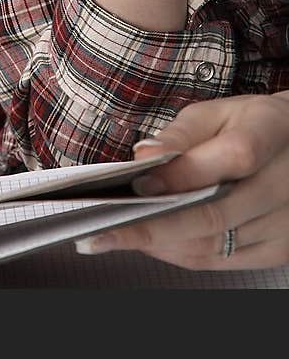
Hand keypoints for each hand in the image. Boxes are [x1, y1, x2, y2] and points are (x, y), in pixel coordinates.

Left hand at [78, 92, 288, 270]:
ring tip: (116, 237)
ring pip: (215, 244)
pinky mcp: (281, 248)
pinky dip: (183, 254)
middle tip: (103, 231)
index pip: (233, 157)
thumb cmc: (247, 125)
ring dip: (162, 244)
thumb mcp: (215, 112)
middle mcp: (285, 182)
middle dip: (153, 227)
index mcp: (269, 131)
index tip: (136, 184)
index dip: (182, 175)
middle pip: (216, 215)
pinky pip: (224, 261)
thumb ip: (180, 135)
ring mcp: (286, 222)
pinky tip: (153, 243)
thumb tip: (143, 158)